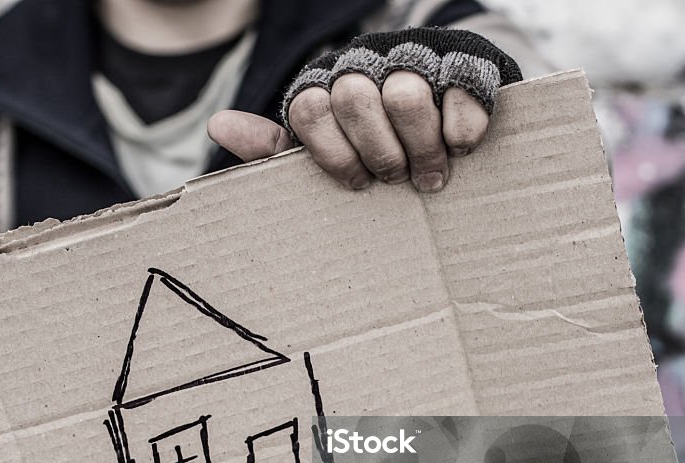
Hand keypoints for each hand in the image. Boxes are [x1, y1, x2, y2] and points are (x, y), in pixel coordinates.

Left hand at [208, 28, 521, 193]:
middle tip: (396, 180)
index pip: (308, 109)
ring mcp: (415, 57)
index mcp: (325, 82)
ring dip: (420, 147)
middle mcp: (366, 61)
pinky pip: (461, 91)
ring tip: (431, 175)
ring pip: (405, 96)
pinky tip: (461, 147)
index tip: (357, 184)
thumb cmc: (371, 138)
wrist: (442, 93)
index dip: (331, 154)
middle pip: (353, 100)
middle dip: (378, 153)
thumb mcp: (321, 146)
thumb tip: (218, 126)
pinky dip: (461, 129)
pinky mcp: (466, 60)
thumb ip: (273, 145)